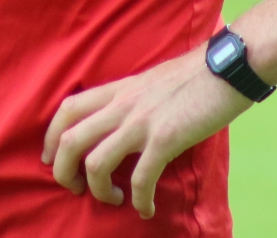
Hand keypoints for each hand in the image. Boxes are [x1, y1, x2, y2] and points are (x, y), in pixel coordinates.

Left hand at [42, 46, 252, 218]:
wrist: (226, 67)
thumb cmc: (196, 75)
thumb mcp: (151, 80)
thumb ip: (132, 99)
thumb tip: (123, 123)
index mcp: (118, 90)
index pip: (67, 108)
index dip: (50, 137)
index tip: (53, 159)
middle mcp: (122, 105)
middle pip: (69, 140)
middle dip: (63, 171)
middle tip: (76, 188)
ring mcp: (141, 122)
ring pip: (95, 163)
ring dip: (98, 190)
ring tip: (112, 199)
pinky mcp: (165, 139)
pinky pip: (140, 179)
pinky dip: (139, 200)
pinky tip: (146, 209)